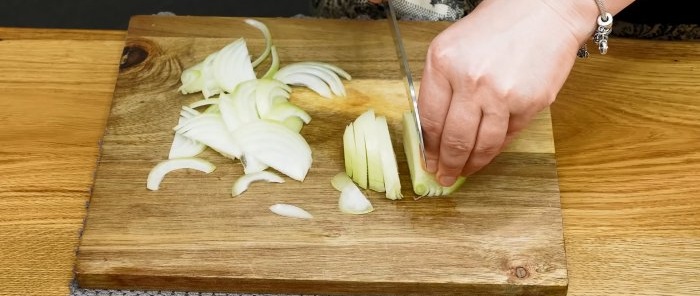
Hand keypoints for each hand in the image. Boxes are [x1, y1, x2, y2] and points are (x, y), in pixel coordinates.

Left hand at [418, 0, 589, 185]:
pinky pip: (508, 136)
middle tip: (443, 176)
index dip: (428, 146)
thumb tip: (433, 126)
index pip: (429, 118)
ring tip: (464, 172)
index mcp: (443, 63)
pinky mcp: (530, 103)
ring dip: (472, 164)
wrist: (542, 9)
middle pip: (454, 138)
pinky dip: (496, 148)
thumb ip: (440, 83)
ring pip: (482, 144)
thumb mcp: (451, 46)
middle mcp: (471, 80)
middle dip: (447, 164)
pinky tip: (488, 153)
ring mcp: (502, 94)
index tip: (427, 158)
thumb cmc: (497, 24)